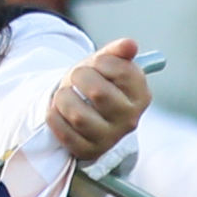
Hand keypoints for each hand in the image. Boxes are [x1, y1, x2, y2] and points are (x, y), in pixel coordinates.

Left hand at [42, 40, 150, 164]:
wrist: (81, 106)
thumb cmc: (96, 81)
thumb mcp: (105, 63)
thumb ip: (117, 52)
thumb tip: (129, 45)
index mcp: (141, 95)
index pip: (122, 71)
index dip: (102, 62)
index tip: (96, 64)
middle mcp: (130, 119)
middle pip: (98, 93)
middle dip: (80, 78)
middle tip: (77, 78)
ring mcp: (110, 138)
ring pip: (78, 116)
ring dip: (63, 98)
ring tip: (65, 95)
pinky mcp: (90, 151)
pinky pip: (64, 133)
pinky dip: (54, 117)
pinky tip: (57, 111)